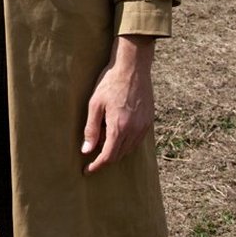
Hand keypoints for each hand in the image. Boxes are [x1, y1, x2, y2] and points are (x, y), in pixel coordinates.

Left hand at [81, 35, 154, 174]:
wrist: (133, 66)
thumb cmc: (111, 82)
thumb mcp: (95, 103)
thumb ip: (91, 129)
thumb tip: (86, 150)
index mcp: (119, 127)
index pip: (108, 156)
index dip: (97, 166)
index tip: (87, 171)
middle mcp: (134, 130)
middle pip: (119, 155)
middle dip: (106, 159)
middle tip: (92, 154)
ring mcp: (144, 126)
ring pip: (130, 149)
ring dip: (117, 151)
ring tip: (104, 141)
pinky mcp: (149, 120)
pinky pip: (138, 139)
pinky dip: (127, 142)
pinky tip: (118, 133)